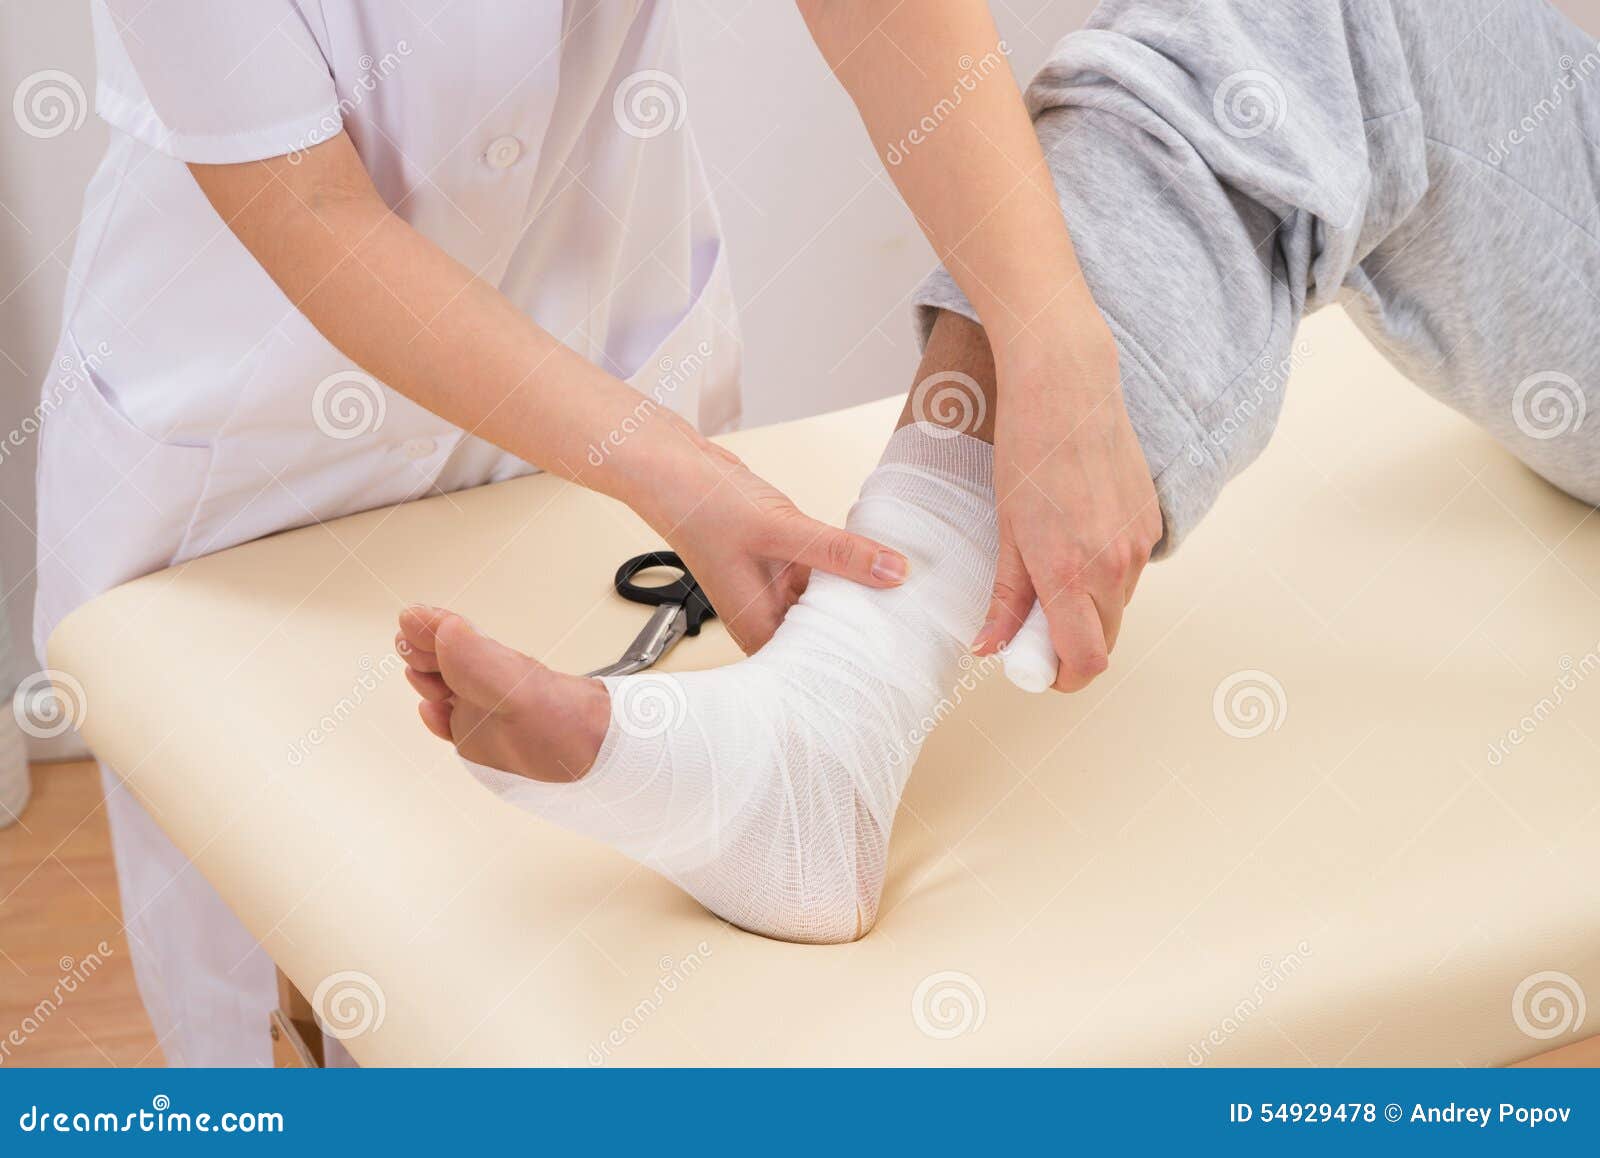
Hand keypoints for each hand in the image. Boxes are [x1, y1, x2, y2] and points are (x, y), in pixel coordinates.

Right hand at [631, 436, 907, 652]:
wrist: (676, 469)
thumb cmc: (704, 508)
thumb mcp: (782, 530)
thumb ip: (840, 552)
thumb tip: (891, 571)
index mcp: (758, 626)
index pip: (816, 663)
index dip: (855, 662)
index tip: (897, 653)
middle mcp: (764, 614)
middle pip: (826, 635)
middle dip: (864, 627)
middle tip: (911, 624)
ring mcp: (772, 589)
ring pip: (828, 602)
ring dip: (857, 594)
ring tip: (904, 596)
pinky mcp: (781, 562)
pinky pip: (822, 574)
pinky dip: (845, 568)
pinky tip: (873, 562)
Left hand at [972, 323, 1161, 690]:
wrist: (1067, 388)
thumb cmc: (1027, 453)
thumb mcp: (1006, 530)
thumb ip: (1005, 597)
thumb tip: (990, 647)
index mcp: (1072, 573)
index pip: (1086, 660)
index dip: (1062, 676)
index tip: (1037, 667)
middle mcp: (1115, 566)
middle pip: (1105, 640)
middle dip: (1072, 645)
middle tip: (1034, 626)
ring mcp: (1139, 544)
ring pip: (1118, 606)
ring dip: (1088, 608)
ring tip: (1052, 571)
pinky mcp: (1151, 521)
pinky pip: (1130, 571)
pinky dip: (1106, 574)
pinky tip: (1077, 538)